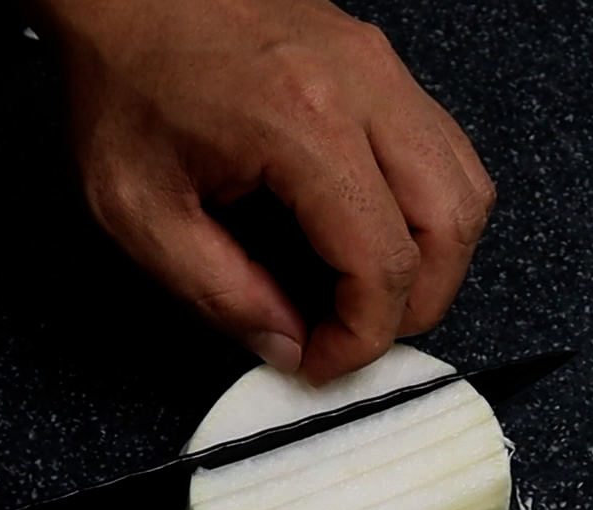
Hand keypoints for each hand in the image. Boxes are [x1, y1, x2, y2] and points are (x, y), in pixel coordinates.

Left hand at [30, 0, 496, 381]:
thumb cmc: (126, 78)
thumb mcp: (138, 210)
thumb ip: (216, 291)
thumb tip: (284, 343)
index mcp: (300, 125)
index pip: (384, 262)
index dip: (363, 336)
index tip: (323, 360)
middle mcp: (360, 89)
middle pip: (450, 228)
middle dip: (414, 306)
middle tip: (356, 335)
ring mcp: (382, 71)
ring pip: (467, 189)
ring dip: (435, 259)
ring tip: (370, 291)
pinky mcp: (383, 66)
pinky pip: (445, 152)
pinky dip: (429, 210)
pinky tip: (373, 231)